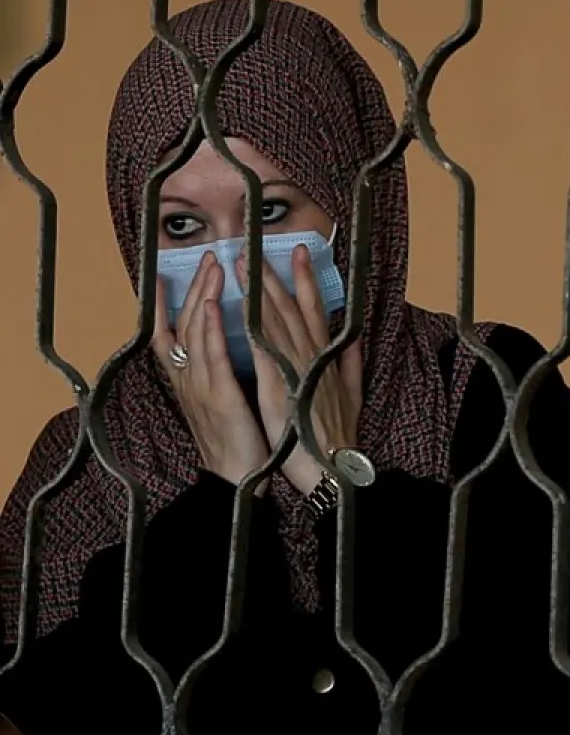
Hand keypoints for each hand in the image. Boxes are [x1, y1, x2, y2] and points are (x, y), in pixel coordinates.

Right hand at [152, 253, 269, 485]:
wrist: (239, 478)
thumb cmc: (238, 437)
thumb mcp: (222, 396)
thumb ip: (220, 368)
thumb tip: (225, 339)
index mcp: (190, 379)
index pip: (167, 333)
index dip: (164, 304)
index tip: (165, 274)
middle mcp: (188, 379)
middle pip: (184, 323)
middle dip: (195, 288)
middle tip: (208, 257)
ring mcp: (201, 387)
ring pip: (195, 333)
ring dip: (203, 297)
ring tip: (212, 268)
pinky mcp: (219, 397)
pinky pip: (211, 358)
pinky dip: (209, 330)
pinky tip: (213, 307)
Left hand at [237, 246, 362, 495]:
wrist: (330, 463)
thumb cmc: (337, 432)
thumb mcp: (352, 393)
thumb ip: (350, 362)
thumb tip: (354, 336)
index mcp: (324, 356)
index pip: (313, 309)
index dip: (306, 280)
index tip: (299, 254)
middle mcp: (310, 355)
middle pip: (291, 307)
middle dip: (276, 275)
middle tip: (262, 246)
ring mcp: (294, 366)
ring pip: (275, 319)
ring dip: (259, 290)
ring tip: (243, 263)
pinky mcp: (277, 382)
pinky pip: (262, 346)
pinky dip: (252, 323)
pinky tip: (241, 304)